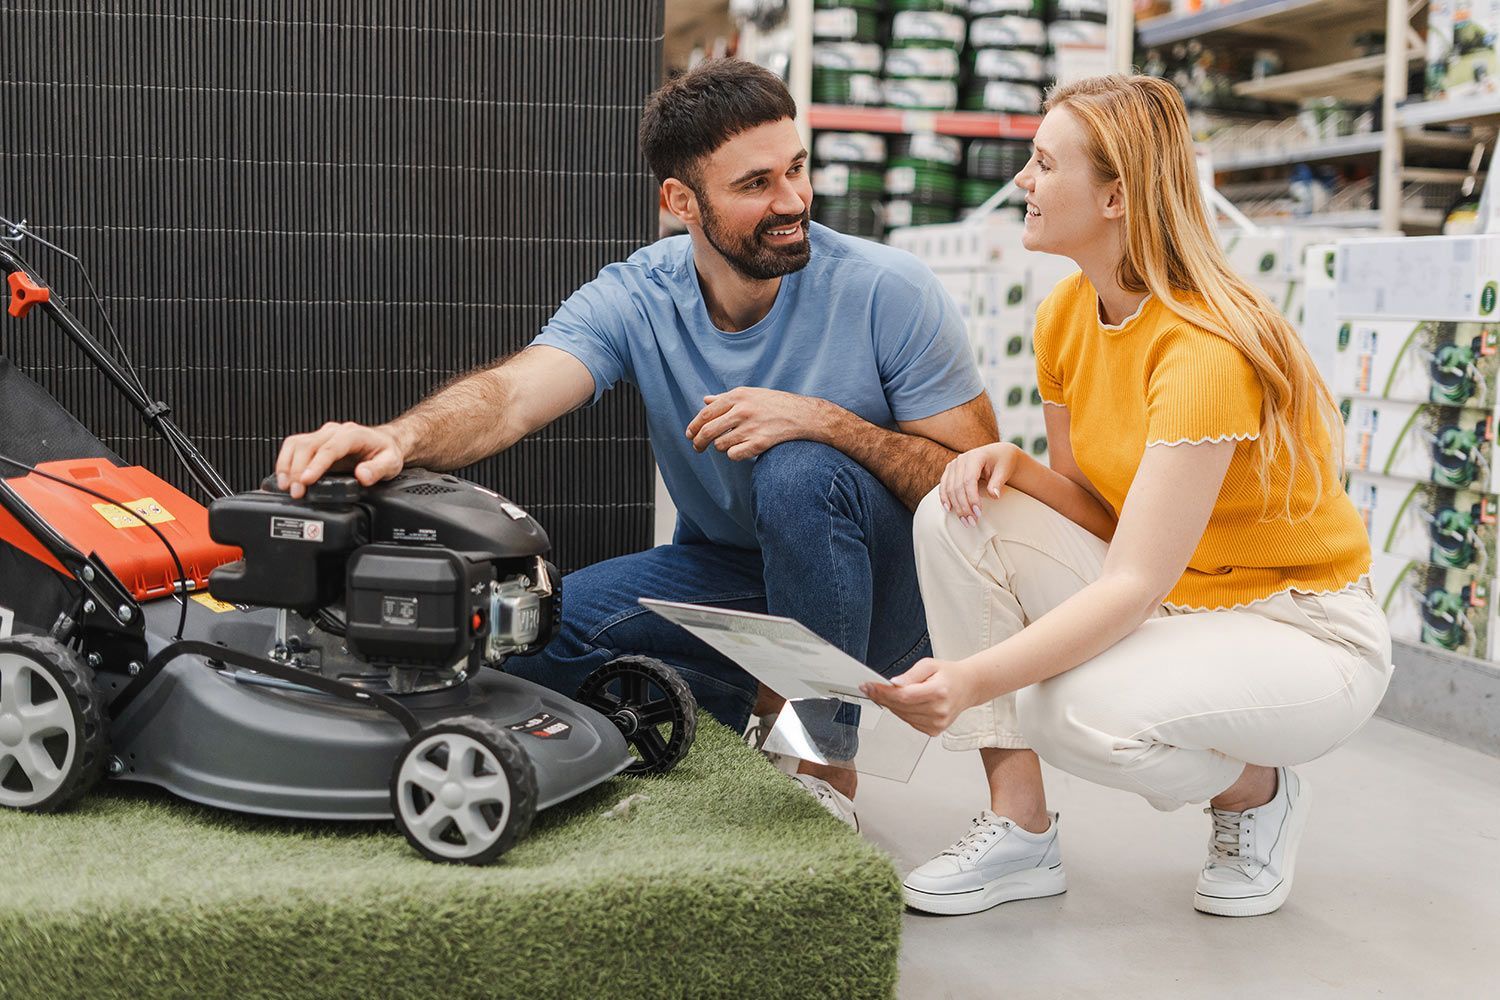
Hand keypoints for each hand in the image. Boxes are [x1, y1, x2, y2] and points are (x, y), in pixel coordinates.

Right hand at [274, 421, 405, 498]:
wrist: (384, 442)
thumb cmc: (386, 451)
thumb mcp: (390, 462)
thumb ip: (378, 469)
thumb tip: (363, 475)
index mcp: (352, 434)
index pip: (329, 448)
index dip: (315, 465)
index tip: (306, 480)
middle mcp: (335, 432)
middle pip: (308, 446)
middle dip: (297, 470)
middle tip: (296, 491)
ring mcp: (323, 435)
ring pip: (296, 444)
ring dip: (287, 465)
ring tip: (285, 486)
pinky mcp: (315, 442)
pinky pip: (294, 447)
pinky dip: (285, 462)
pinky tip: (284, 477)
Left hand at [684, 388, 829, 460]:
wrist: (803, 415)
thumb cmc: (775, 404)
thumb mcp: (750, 394)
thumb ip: (725, 398)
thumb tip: (705, 400)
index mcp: (738, 396)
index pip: (706, 414)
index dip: (694, 426)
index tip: (690, 435)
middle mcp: (742, 410)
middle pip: (708, 431)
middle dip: (698, 442)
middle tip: (697, 448)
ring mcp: (751, 427)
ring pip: (720, 445)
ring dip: (721, 448)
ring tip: (730, 444)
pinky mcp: (760, 443)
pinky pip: (734, 455)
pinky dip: (734, 455)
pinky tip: (741, 450)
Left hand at [859, 657, 982, 736]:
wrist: (967, 687)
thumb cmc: (949, 675)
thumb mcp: (929, 664)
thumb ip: (911, 674)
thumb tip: (894, 683)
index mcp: (939, 692)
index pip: (904, 696)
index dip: (883, 692)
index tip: (869, 686)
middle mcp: (939, 710)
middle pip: (901, 707)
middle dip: (882, 697)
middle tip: (869, 688)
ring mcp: (937, 723)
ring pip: (902, 715)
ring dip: (891, 705)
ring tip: (887, 693)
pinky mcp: (934, 730)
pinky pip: (909, 721)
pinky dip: (902, 712)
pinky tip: (904, 702)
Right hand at [940, 441, 1019, 527]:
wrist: (998, 454)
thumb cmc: (1003, 462)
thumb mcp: (1004, 471)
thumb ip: (998, 482)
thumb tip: (994, 496)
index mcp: (975, 456)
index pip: (969, 480)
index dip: (972, 498)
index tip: (978, 513)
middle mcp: (961, 460)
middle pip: (957, 486)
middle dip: (964, 506)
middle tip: (971, 522)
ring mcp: (953, 465)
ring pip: (949, 488)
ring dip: (955, 506)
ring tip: (964, 521)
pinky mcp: (950, 471)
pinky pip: (944, 486)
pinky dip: (945, 498)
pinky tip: (948, 509)